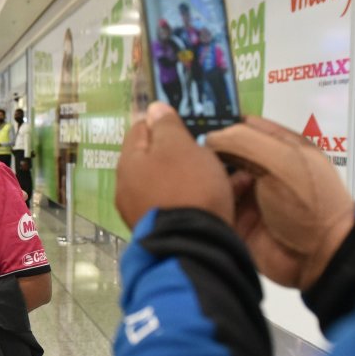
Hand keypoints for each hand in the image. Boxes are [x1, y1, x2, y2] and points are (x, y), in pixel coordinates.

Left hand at [115, 102, 232, 229]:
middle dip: (181, 151)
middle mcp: (128, 188)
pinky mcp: (163, 230)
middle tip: (208, 148)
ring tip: (223, 171)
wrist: (194, 247)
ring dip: (193, 175)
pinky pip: (181, 204)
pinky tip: (226, 195)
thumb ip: (166, 126)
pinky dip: (199, 197)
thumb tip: (154, 108)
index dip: (165, 122)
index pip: (141, 129)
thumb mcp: (179, 146)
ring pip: (170, 183)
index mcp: (128, 163)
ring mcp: (144, 212)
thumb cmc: (186, 187)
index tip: (188, 123)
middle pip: (155, 159)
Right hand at [205, 115, 354, 289]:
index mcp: (281, 147)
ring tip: (197, 177)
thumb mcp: (282, 162)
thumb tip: (208, 137)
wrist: (318, 259)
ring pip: (217, 176)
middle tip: (187, 150)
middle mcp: (263, 167)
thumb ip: (244, 141)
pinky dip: (209, 199)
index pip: (244, 125)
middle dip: (208, 150)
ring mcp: (249, 194)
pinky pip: (215, 202)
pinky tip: (204, 198)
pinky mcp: (237, 218)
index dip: (222, 122)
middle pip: (226, 151)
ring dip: (208, 176)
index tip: (194, 123)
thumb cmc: (309, 204)